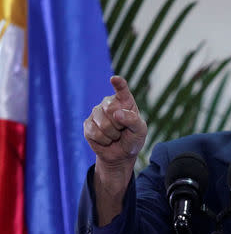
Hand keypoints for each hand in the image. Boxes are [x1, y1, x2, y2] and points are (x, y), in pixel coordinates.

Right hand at [84, 76, 146, 194]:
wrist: (121, 154)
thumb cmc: (133, 138)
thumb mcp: (140, 130)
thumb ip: (133, 120)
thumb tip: (116, 114)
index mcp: (124, 100)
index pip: (122, 89)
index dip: (119, 84)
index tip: (115, 79)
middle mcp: (108, 103)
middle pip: (110, 109)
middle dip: (119, 125)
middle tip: (122, 129)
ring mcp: (96, 113)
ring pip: (103, 124)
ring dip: (112, 135)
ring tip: (115, 135)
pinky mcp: (87, 124)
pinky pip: (94, 132)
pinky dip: (104, 140)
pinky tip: (106, 140)